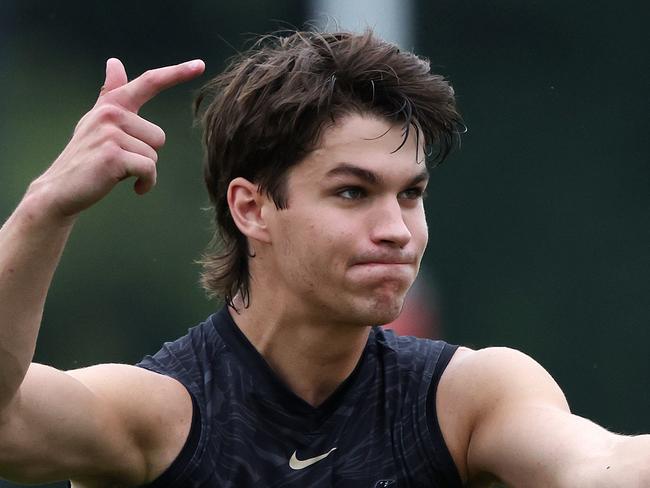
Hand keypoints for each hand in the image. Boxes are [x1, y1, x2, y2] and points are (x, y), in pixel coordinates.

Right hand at [27, 58, 204, 219]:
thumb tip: (114, 62)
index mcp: (112, 105)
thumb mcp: (98, 121)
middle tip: (119, 161)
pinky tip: (134, 188)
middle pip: (159, 137)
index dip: (176, 73)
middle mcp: (110, 113)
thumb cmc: (86, 156)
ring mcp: (110, 133)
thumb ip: (111, 93)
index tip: (200, 65)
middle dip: (145, 155)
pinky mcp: (113, 155)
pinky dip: (146, 183)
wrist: (61, 189)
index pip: (149, 82)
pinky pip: (149, 169)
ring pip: (154, 155)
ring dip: (143, 171)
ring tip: (118, 172)